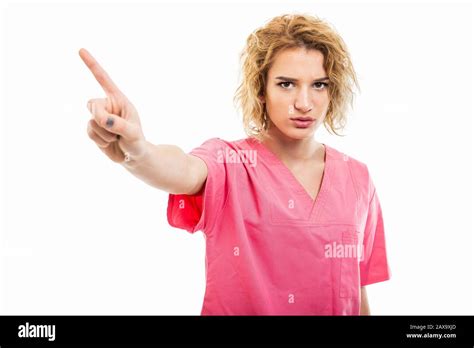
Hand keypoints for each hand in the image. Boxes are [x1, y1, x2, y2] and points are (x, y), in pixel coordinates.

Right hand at [79, 48, 146, 162]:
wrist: (133, 157)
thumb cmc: (137, 142)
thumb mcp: (133, 134)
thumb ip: (120, 125)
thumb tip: (103, 119)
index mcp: (119, 99)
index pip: (104, 79)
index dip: (92, 65)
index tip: (81, 50)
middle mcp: (107, 105)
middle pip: (93, 105)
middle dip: (101, 119)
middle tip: (114, 130)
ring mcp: (99, 117)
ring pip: (91, 122)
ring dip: (104, 134)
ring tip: (116, 137)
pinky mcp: (93, 129)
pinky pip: (89, 132)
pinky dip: (99, 140)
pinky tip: (109, 142)